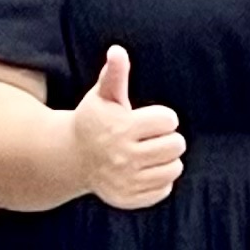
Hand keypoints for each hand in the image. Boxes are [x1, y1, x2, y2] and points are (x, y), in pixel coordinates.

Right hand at [72, 45, 187, 210]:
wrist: (72, 157)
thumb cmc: (95, 120)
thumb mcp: (103, 95)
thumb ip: (115, 73)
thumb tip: (117, 50)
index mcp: (122, 129)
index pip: (169, 120)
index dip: (162, 117)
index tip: (146, 119)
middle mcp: (124, 157)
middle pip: (177, 145)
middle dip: (168, 138)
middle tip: (150, 137)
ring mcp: (126, 181)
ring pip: (174, 169)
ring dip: (167, 159)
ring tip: (149, 153)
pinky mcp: (127, 199)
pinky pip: (164, 190)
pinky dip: (159, 180)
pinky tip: (143, 171)